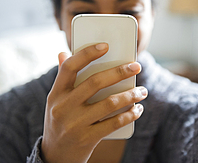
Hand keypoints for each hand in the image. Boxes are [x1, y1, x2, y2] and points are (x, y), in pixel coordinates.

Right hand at [41, 43, 146, 162]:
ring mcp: (74, 124)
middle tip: (136, 66)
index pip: (70, 67)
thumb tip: (64, 54)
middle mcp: (63, 107)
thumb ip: (62, 78)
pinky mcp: (87, 139)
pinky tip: (137, 109)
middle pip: (94, 83)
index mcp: (56, 93)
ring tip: (142, 91)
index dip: (87, 54)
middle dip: (119, 72)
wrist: (54, 157)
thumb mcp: (55, 101)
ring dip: (130, 95)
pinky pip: (114, 123)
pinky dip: (129, 115)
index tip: (106, 46)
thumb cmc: (59, 121)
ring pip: (108, 103)